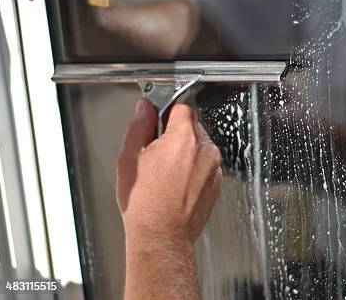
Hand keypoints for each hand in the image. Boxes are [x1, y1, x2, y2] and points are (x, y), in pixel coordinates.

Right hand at [116, 99, 222, 245]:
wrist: (162, 238)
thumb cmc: (145, 204)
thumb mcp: (129, 158)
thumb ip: (139, 126)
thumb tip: (145, 108)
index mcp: (184, 139)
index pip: (182, 107)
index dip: (166, 112)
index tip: (156, 121)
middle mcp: (205, 150)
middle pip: (192, 126)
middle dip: (175, 134)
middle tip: (155, 154)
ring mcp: (214, 168)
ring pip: (200, 146)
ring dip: (185, 152)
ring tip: (165, 174)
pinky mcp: (216, 183)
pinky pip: (205, 165)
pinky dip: (193, 169)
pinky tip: (176, 184)